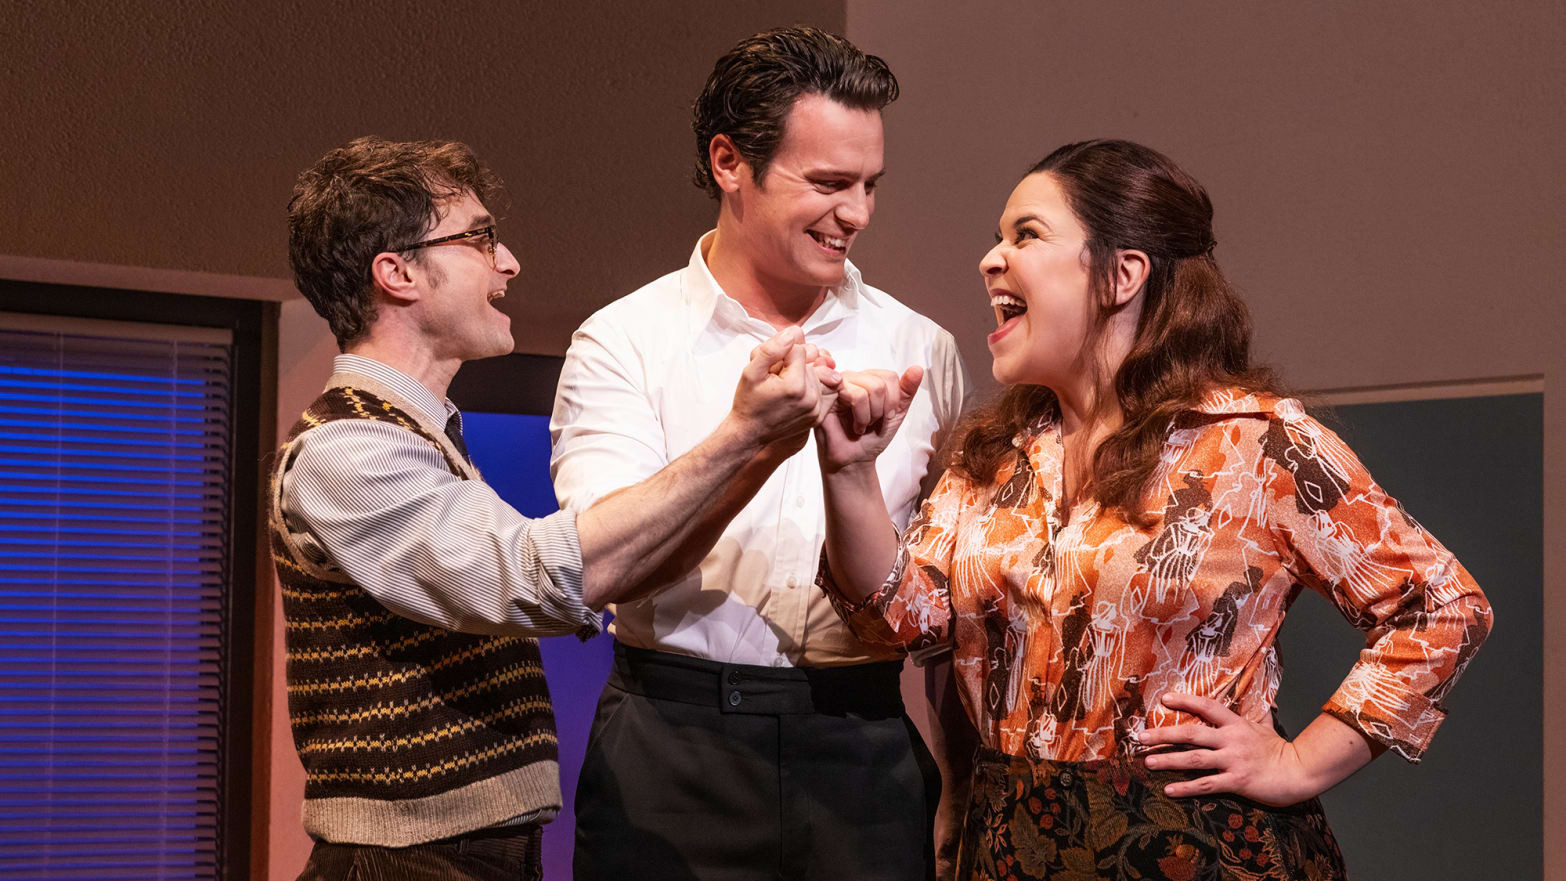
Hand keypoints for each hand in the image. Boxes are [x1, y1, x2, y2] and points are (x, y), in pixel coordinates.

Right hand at [730, 327, 840, 451]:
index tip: (771, 366)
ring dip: (802, 374)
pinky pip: (824, 389)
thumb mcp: (751, 371)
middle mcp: (810, 398)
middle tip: (776, 376)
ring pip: (817, 372)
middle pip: (811, 360)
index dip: (783, 352)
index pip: (799, 349)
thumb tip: (793, 334)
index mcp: (795, 386)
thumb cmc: (749, 402)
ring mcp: (816, 409)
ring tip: (783, 386)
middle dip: (794, 363)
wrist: (750, 432)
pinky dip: (812, 385)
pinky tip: (796, 391)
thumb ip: (772, 350)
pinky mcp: (818, 415)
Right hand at [814, 366, 923, 473]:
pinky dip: (860, 416)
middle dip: (882, 410)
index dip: (893, 401)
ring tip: (862, 425)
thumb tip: (917, 369)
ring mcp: (839, 384)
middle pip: (881, 382)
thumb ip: (906, 391)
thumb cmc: (871, 438)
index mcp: (868, 379)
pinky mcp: (828, 394)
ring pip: (869, 388)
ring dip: (870, 415)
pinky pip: (855, 394)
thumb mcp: (896, 413)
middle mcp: (853, 378)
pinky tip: (853, 425)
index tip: (886, 416)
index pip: (889, 376)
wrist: (854, 460)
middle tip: (872, 422)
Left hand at [1137, 693, 1315, 805]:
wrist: (1301, 772)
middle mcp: (1232, 740)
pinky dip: (1186, 788)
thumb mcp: (1265, 726)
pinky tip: (1169, 790)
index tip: (1164, 699)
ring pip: (1194, 759)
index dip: (1186, 701)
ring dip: (1169, 760)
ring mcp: (1234, 761)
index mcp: (1237, 724)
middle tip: (1141, 736)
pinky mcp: (1237, 782)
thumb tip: (1260, 698)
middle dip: (1164, 734)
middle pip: (1192, 734)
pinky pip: (1207, 785)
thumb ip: (1256, 713)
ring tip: (1148, 761)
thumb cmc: (1281, 750)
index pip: (1207, 706)